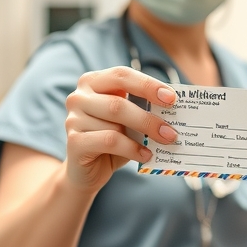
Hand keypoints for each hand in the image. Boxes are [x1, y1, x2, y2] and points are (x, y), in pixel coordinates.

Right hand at [64, 66, 177, 194]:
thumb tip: (173, 110)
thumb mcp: (128, 121)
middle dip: (149, 118)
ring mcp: (73, 119)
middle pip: (118, 103)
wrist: (86, 171)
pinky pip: (109, 142)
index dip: (148, 85)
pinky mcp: (74, 142)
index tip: (172, 98)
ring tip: (163, 144)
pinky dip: (132, 149)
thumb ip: (142, 110)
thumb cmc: (112, 139)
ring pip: (115, 125)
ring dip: (144, 136)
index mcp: (93, 82)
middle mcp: (79, 97)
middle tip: (172, 132)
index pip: (122, 75)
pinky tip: (145, 155)